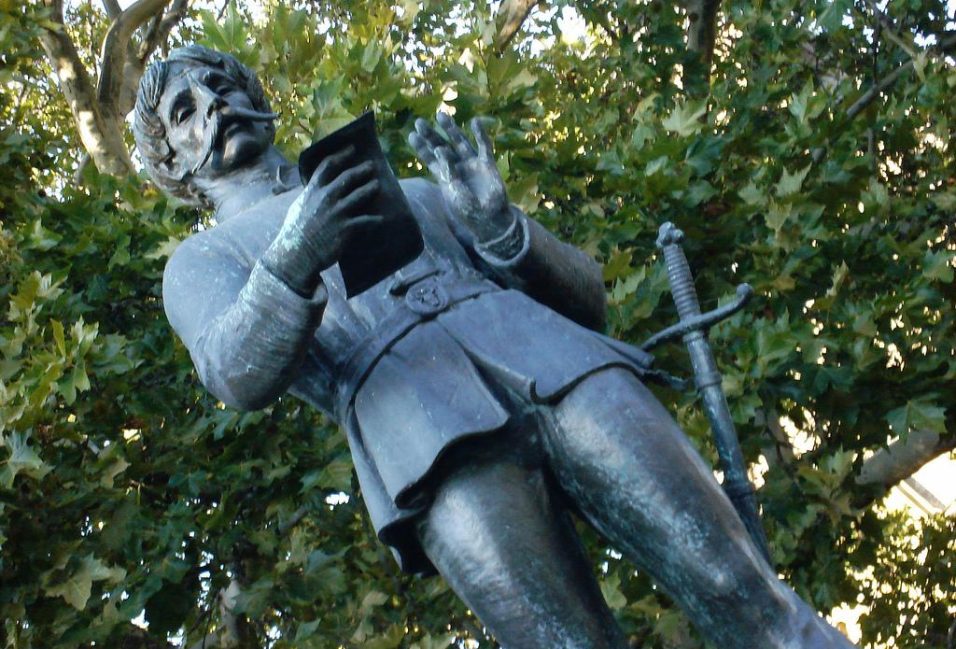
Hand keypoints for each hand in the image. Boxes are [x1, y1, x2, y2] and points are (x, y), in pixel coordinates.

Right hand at [264, 146, 381, 294]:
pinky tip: (381, 219)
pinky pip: (365, 221)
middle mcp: (325, 198)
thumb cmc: (294, 233)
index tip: (352, 148)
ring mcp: (337, 212)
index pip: (327, 165)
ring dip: (370, 189)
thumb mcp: (298, 208)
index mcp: (312, 191)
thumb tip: (315, 189)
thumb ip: (310, 196)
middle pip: (347, 177)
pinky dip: (374, 220)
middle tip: (372, 166)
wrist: (296, 255)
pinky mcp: (346, 228)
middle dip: (361, 170)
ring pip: (360, 195)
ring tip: (377, 186)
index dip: (341, 154)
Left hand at [409, 112, 512, 242]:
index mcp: (445, 176)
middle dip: (431, 135)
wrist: (489, 218)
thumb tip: (440, 149)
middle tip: (419, 122)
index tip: (412, 135)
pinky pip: (484, 146)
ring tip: (441, 115)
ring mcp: (472, 163)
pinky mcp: (487, 164)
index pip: (430, 158)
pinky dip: (480, 134)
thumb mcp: (453, 191)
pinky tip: (474, 122)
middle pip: (442, 146)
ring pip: (460, 142)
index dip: (421, 147)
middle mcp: (457, 166)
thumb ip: (447, 170)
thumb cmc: (467, 209)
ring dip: (451, 130)